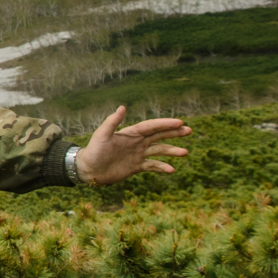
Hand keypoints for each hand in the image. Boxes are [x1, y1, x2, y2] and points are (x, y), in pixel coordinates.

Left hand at [76, 106, 190, 184]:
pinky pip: (152, 166)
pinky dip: (162, 167)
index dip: (165, 124)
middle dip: (174, 133)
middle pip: (159, 135)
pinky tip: (171, 169)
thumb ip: (112, 122)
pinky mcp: (136, 166)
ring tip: (185, 152)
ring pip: (159, 150)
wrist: (88, 169)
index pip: (151, 126)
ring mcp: (137, 154)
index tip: (179, 122)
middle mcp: (136, 142)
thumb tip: (122, 107)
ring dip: (172, 151)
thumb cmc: (93, 151)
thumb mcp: (102, 135)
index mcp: (130, 133)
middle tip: (189, 130)